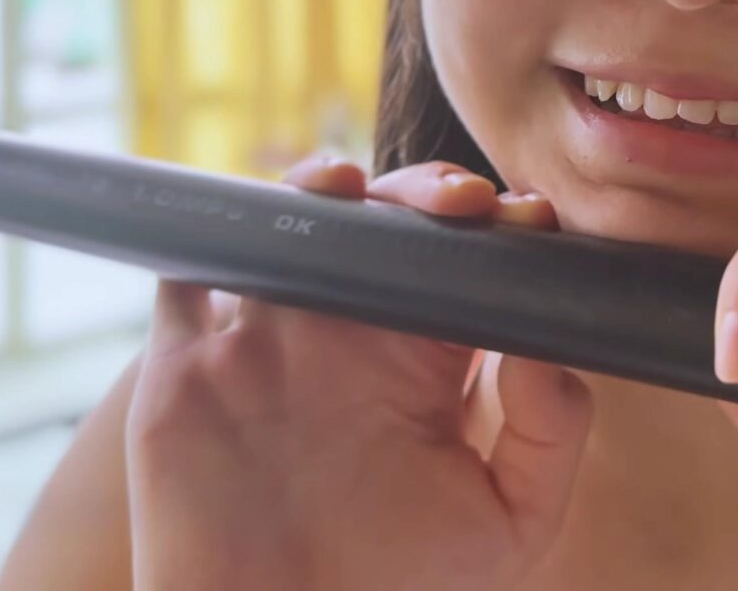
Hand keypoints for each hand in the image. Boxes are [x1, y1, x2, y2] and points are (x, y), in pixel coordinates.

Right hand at [124, 157, 591, 589]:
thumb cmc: (399, 590)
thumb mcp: (510, 526)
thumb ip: (551, 436)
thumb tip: (545, 345)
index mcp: (426, 360)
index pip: (467, 262)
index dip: (500, 225)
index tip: (530, 220)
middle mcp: (349, 336)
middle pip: (390, 224)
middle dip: (429, 191)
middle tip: (466, 204)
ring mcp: (266, 341)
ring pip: (294, 226)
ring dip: (328, 186)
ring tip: (362, 190)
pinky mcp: (187, 366)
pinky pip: (191, 270)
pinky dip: (221, 231)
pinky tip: (271, 226)